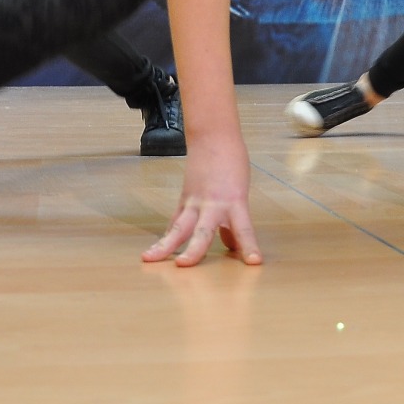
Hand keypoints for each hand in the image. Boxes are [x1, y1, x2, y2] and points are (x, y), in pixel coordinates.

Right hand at [144, 142, 262, 266]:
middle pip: (202, 232)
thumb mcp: (241, 193)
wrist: (213, 137)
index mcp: (234, 202)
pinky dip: (168, 236)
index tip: (254, 262)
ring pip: (178, 227)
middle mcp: (213, 205)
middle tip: (183, 266)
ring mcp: (195, 202)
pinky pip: (175, 221)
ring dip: (164, 245)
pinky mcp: (184, 200)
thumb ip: (236, 221)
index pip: (244, 229)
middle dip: (193, 251)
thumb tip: (232, 246)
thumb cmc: (232, 163)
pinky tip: (158, 251)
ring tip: (148, 258)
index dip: (249, 246)